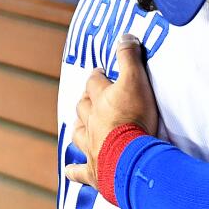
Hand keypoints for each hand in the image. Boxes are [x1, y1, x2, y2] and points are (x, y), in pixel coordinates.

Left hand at [62, 36, 160, 189]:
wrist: (131, 157)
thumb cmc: (134, 119)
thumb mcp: (136, 81)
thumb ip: (130, 58)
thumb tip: (124, 36)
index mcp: (101, 101)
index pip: (94, 82)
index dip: (97, 76)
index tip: (100, 73)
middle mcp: (92, 122)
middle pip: (83, 107)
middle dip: (86, 100)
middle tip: (91, 97)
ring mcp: (91, 146)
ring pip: (79, 133)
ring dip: (79, 128)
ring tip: (81, 125)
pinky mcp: (94, 171)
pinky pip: (79, 171)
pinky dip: (74, 170)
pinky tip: (71, 171)